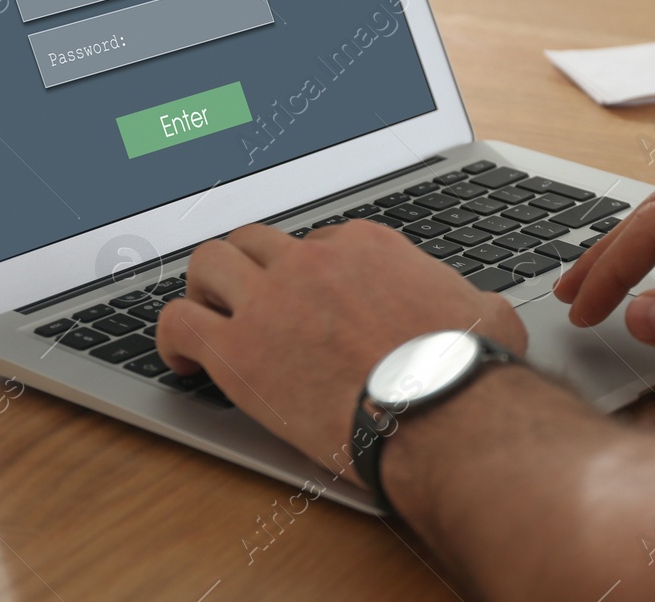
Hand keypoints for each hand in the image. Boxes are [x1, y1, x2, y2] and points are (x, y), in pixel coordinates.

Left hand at [156, 220, 526, 482]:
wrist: (441, 414)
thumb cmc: (465, 372)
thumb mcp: (483, 313)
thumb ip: (468, 299)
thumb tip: (480, 307)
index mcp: (366, 244)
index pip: (316, 239)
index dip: (307, 272)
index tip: (307, 302)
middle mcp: (312, 259)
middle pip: (256, 240)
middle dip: (248, 267)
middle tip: (248, 300)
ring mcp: (270, 300)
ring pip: (208, 263)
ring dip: (204, 288)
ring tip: (208, 317)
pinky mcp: (239, 350)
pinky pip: (179, 322)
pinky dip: (171, 337)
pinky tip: (182, 360)